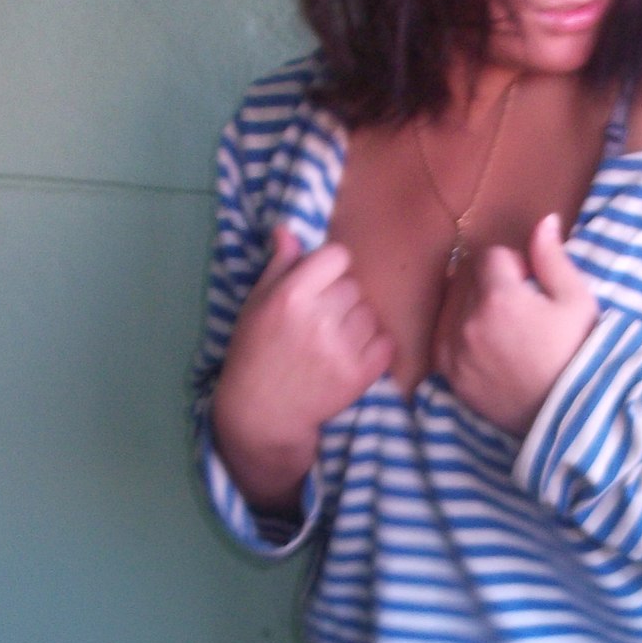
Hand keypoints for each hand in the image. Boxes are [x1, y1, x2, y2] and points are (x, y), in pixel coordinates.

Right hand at [211, 226, 392, 509]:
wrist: (263, 413)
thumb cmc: (255, 352)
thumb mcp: (256, 305)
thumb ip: (278, 266)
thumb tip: (287, 229)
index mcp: (291, 296)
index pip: (337, 256)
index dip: (331, 268)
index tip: (320, 284)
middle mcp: (319, 319)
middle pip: (354, 285)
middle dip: (341, 298)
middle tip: (320, 321)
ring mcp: (342, 348)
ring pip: (370, 313)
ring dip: (356, 323)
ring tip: (331, 341)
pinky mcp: (360, 375)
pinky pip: (385, 342)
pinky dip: (374, 347)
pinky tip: (350, 355)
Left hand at [433, 214, 598, 436]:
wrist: (570, 416)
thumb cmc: (579, 355)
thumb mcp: (577, 301)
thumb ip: (552, 258)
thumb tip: (544, 221)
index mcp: (499, 298)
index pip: (489, 255)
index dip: (513, 264)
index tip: (531, 283)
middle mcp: (468, 322)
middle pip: (466, 276)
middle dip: (489, 280)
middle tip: (519, 305)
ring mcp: (455, 351)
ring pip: (451, 305)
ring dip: (471, 304)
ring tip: (502, 326)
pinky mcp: (451, 375)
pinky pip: (442, 336)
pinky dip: (457, 331)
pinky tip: (485, 343)